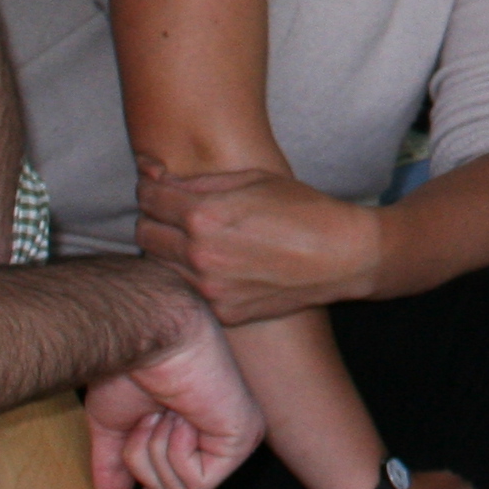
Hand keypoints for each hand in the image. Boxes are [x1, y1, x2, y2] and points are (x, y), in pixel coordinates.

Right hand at [84, 300, 265, 488]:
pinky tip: (181, 418)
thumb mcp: (112, 425)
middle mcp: (218, 436)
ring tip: (163, 410)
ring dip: (156, 452)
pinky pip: (199, 482)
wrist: (145, 338)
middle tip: (149, 417)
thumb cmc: (129, 367)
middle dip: (144, 462)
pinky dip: (177, 453)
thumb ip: (113, 466)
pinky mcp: (244, 439)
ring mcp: (235, 439)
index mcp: (188, 433)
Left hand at [137, 161, 386, 323]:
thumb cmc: (302, 209)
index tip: (159, 185)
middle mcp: (199, 254)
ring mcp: (210, 288)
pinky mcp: (223, 311)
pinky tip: (225, 264)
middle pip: (145, 233)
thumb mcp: (253, 179)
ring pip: (162, 264)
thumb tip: (153, 177)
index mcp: (204, 215)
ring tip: (206, 238)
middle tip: (179, 212)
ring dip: (174, 249)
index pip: (147, 199)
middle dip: (156, 218)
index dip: (150, 187)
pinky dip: (198, 275)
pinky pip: (192, 289)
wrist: (343, 257)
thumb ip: (198, 181)